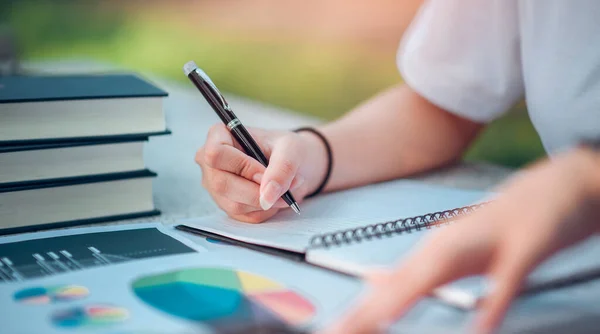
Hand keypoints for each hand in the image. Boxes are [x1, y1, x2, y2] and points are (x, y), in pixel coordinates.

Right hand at [195, 124, 327, 222]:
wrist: (292, 163)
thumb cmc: (286, 148)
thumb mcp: (290, 148)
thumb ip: (282, 168)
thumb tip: (267, 196)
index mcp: (219, 136)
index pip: (215, 154)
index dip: (242, 167)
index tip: (265, 172)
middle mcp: (210, 162)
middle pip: (221, 184)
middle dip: (256, 191)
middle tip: (282, 186)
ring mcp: (215, 186)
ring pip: (234, 205)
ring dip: (265, 202)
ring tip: (284, 189)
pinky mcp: (226, 205)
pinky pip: (244, 216)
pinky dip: (265, 210)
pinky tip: (274, 197)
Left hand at [326, 149, 599, 333]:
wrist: (559, 183)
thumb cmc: (507, 224)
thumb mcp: (458, 250)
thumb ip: (419, 270)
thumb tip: (376, 282)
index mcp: (434, 252)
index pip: (387, 289)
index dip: (358, 313)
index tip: (334, 330)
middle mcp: (450, 247)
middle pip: (400, 284)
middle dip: (366, 313)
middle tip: (335, 333)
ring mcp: (485, 244)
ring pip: (437, 273)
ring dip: (404, 297)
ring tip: (375, 322)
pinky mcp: (524, 246)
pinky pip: (506, 280)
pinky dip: (492, 303)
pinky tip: (480, 329)